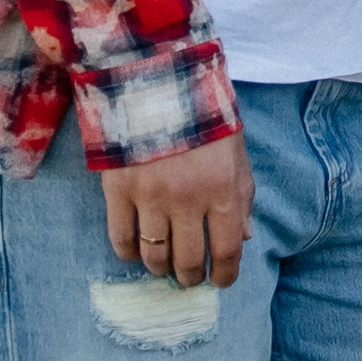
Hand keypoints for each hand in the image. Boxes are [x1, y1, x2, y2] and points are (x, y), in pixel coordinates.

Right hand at [102, 128, 252, 286]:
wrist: (157, 79)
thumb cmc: (203, 116)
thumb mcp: (235, 153)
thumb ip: (241, 198)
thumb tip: (242, 239)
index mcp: (223, 189)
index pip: (227, 250)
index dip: (225, 274)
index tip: (220, 281)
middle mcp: (188, 199)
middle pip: (189, 260)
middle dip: (191, 277)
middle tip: (189, 277)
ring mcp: (151, 196)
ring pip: (154, 256)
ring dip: (161, 268)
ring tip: (163, 265)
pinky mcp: (119, 189)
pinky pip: (121, 238)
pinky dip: (129, 253)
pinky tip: (135, 251)